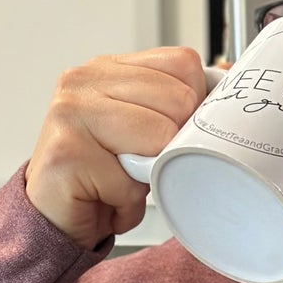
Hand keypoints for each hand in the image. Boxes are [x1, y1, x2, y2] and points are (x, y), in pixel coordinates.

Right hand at [24, 48, 208, 248]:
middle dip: (172, 145)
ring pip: (159, 138)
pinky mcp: (66, 153)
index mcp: (107, 68)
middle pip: (179, 101)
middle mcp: (84, 81)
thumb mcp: (143, 129)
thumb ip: (174, 105)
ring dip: (150, 176)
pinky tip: (103, 198)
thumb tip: (229, 79)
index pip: (183, 64)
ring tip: (121, 179)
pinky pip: (129, 182)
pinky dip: (126, 203)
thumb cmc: (101, 175)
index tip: (170, 133)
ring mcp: (70, 113)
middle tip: (139, 162)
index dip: (193, 105)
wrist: (53, 218)